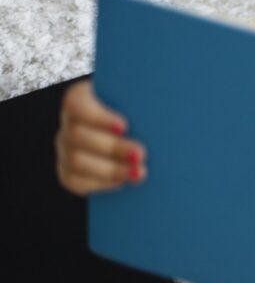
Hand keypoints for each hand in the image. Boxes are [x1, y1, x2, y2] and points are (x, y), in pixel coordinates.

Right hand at [55, 79, 146, 195]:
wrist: (132, 134)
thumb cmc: (139, 110)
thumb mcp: (138, 102)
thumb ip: (141, 103)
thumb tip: (161, 109)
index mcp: (80, 98)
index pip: (77, 105)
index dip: (98, 117)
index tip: (124, 126)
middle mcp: (68, 123)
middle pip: (78, 136)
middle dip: (112, 147)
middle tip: (141, 154)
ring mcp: (65, 149)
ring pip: (77, 161)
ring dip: (110, 169)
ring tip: (139, 172)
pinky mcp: (68, 172)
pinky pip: (76, 181)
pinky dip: (101, 183)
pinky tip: (123, 182)